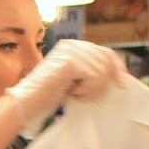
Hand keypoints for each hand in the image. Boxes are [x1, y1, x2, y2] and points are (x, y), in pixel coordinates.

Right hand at [5, 39, 129, 130]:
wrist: (26, 102)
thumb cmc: (46, 95)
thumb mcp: (73, 80)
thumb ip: (90, 72)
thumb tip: (118, 75)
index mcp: (72, 46)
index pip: (104, 52)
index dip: (116, 66)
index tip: (122, 82)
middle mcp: (72, 45)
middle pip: (107, 60)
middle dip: (103, 82)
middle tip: (86, 96)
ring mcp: (71, 52)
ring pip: (103, 71)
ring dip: (92, 90)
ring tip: (75, 94)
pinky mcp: (71, 62)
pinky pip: (95, 78)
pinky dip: (86, 91)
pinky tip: (71, 93)